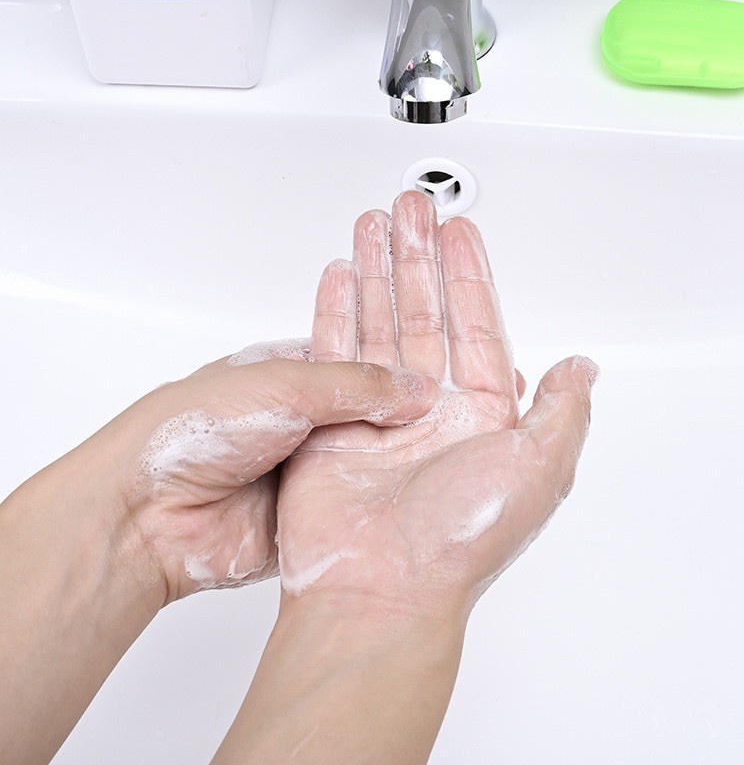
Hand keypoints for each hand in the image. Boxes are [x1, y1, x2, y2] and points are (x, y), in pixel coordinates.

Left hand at [94, 349, 438, 602]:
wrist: (152, 514)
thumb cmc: (197, 430)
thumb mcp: (284, 386)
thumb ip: (356, 384)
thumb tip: (421, 389)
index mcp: (299, 371)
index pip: (368, 353)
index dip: (406, 350)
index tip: (454, 346)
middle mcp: (312, 416)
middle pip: (379, 405)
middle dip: (417, 402)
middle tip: (474, 392)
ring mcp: (317, 464)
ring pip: (378, 453)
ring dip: (411, 450)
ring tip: (471, 436)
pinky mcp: (318, 508)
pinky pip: (364, 496)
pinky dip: (393, 491)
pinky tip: (436, 483)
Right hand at [212, 192, 598, 764]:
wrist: (379, 589)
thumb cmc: (457, 540)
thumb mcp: (539, 469)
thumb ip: (562, 411)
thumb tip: (582, 369)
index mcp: (480, 413)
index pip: (476, 323)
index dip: (468, 273)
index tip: (458, 230)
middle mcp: (430, 408)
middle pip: (424, 311)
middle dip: (417, 257)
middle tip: (411, 208)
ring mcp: (378, 412)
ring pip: (379, 322)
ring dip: (375, 272)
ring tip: (371, 227)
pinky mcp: (332, 422)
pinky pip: (332, 352)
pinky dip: (334, 312)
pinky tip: (337, 278)